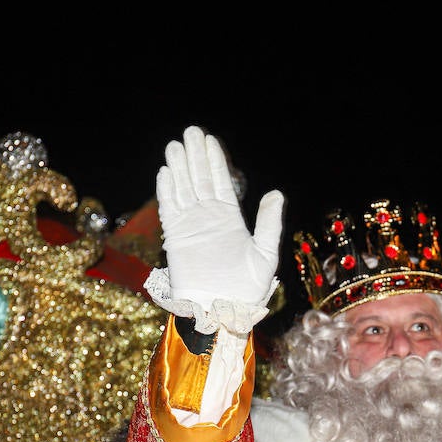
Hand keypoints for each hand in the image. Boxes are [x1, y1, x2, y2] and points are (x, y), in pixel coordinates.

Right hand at [156, 126, 283, 304]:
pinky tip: (165, 172)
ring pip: (183, 189)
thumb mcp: (265, 253)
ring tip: (175, 145)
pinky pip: (169, 209)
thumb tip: (276, 194)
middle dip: (195, 156)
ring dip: (178, 167)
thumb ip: (268, 223)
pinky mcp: (175, 237)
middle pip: (199, 180)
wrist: (223, 310)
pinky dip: (166, 191)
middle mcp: (209, 218)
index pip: (221, 182)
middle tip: (191, 131)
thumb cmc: (248, 288)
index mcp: (231, 218)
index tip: (210, 140)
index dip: (215, 161)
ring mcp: (191, 226)